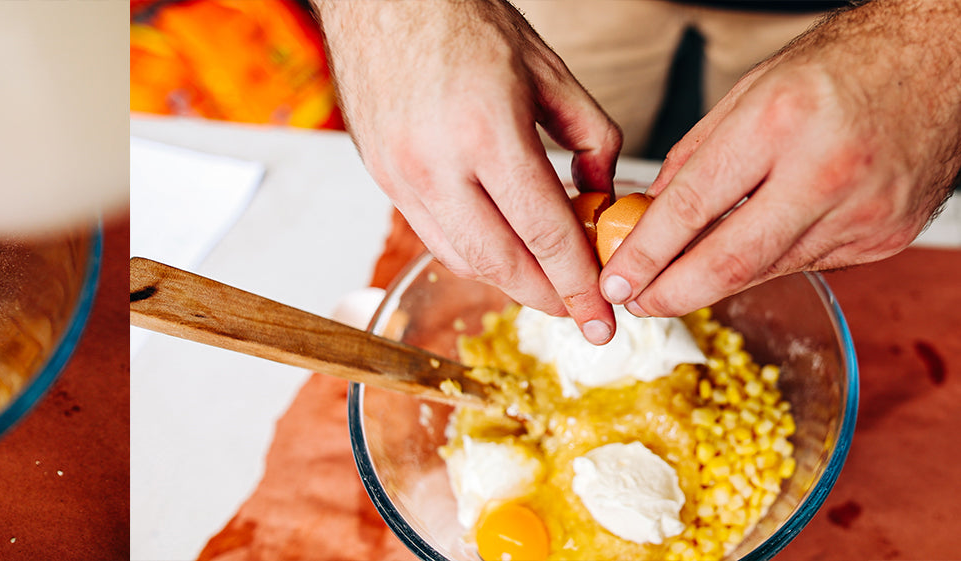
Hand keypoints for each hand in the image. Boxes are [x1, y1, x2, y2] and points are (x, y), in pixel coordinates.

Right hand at [315, 0, 622, 343]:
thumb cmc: (462, 20)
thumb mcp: (547, 69)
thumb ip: (588, 136)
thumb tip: (602, 193)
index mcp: (486, 132)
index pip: (543, 233)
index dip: (579, 285)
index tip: (602, 318)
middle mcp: (435, 165)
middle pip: (500, 263)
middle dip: (547, 299)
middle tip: (581, 314)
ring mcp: (400, 176)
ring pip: (461, 258)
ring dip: (508, 280)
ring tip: (546, 282)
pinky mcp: (382, 177)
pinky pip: (432, 235)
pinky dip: (472, 252)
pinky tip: (502, 246)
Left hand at [600, 0, 960, 316]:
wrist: (944, 61)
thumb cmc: (845, 64)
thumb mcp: (751, 90)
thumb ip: (696, 157)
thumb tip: (650, 214)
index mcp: (782, 123)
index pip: (694, 206)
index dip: (645, 253)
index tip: (614, 280)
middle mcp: (827, 173)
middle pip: (730, 262)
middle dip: (671, 293)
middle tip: (635, 303)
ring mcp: (863, 213)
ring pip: (766, 270)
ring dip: (713, 282)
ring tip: (674, 282)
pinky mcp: (886, 239)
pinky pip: (807, 263)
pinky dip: (767, 262)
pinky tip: (747, 251)